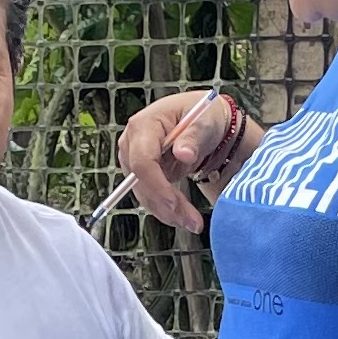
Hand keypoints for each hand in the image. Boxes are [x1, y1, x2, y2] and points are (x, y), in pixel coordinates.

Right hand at [112, 90, 253, 232]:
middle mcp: (132, 143)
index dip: (156, 185)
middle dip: (165, 205)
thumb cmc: (203, 116)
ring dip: (167, 212)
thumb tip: (183, 153)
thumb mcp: (204, 121)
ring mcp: (134, 159)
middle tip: (191, 221)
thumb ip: (193, 137)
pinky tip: (185, 217)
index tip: (175, 203)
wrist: (204, 122)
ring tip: (193, 222)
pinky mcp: (142, 174)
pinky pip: (150, 196)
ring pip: (144, 194)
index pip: (142, 160)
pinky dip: (167, 210)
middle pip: (140, 182)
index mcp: (144, 125)